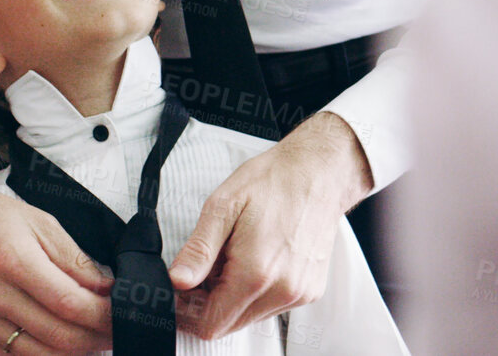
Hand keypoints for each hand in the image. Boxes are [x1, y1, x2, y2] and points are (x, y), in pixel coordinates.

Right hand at [0, 157, 112, 354]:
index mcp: (14, 262)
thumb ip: (75, 260)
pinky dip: (41, 355)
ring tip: (95, 342)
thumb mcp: (42, 224)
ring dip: (72, 353)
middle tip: (115, 333)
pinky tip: (60, 345)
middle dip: (95, 339)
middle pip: (56, 335)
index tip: (122, 315)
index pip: (69, 304)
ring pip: (35, 353)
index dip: (102, 316)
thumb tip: (105, 288)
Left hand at [168, 112, 372, 339]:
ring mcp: (300, 292)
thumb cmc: (274, 182)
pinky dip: (260, 291)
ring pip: (250, 317)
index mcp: (255, 273)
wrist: (320, 172)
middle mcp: (282, 290)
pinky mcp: (311, 290)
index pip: (210, 324)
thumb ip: (198, 250)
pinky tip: (262, 259)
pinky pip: (272, 306)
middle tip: (214, 264)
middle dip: (212, 301)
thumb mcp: (223, 207)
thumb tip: (178, 280)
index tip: (188, 285)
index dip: (190, 309)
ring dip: (236, 297)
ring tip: (240, 257)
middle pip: (229, 324)